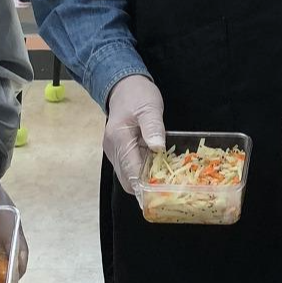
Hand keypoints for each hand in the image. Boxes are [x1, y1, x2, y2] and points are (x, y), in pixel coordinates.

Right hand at [103, 74, 165, 194]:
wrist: (123, 86)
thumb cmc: (137, 94)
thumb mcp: (150, 107)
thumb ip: (153, 127)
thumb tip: (158, 148)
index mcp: (119, 139)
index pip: (131, 173)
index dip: (144, 188)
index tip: (160, 196)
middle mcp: (113, 149)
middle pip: (128, 180)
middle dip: (146, 188)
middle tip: (169, 190)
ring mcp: (114, 151)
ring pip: (129, 176)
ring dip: (145, 181)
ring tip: (167, 183)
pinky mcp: (119, 151)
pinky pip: (131, 168)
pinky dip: (144, 172)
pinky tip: (159, 170)